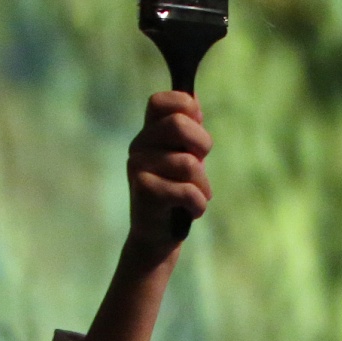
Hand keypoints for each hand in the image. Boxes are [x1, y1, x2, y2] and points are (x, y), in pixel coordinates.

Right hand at [127, 93, 211, 245]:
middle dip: (202, 144)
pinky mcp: (144, 191)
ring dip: (203, 186)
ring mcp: (138, 167)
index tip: (195, 130)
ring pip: (190, 163)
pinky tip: (189, 211)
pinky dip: (198, 205)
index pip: (160, 101)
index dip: (185, 108)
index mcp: (148, 133)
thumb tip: (194, 100)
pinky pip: (188, 191)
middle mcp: (139, 145)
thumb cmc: (175, 196)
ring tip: (194, 197)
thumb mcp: (185, 158)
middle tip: (200, 165)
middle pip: (180, 124)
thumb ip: (188, 132)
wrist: (157, 238)